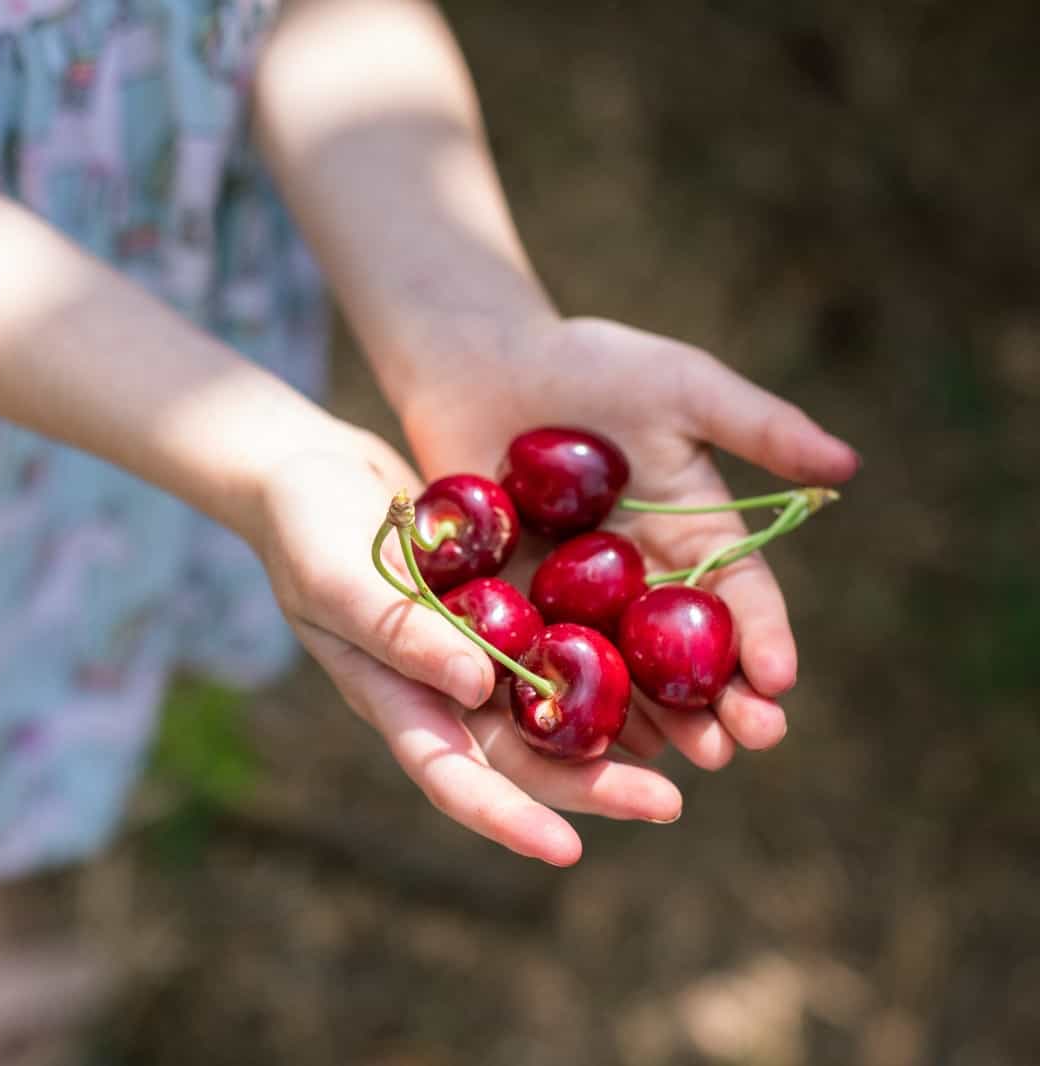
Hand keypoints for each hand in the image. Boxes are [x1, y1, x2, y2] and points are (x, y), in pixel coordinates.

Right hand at [253, 426, 684, 866]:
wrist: (311, 469)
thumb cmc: (304, 528)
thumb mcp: (338, 578)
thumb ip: (399, 633)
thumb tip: (476, 688)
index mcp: (395, 699)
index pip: (453, 776)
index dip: (508, 819)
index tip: (569, 853)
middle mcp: (443, 689)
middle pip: (523, 756)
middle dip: (593, 787)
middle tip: (669, 804)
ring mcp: (477, 647)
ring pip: (556, 708)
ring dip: (618, 733)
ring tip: (693, 749)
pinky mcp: (505, 602)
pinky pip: (565, 642)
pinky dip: (611, 661)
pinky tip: (668, 667)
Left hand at [397, 316, 860, 768]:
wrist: (481, 361)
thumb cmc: (585, 363)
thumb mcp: (680, 386)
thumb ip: (758, 427)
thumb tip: (846, 467)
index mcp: (694, 534)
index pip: (741, 599)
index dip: (764, 639)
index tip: (780, 681)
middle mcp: (644, 581)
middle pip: (690, 656)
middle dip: (723, 703)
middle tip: (745, 744)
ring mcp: (580, 601)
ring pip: (626, 676)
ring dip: (658, 721)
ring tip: (684, 761)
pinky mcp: (514, 606)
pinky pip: (546, 663)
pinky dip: (569, 703)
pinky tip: (587, 742)